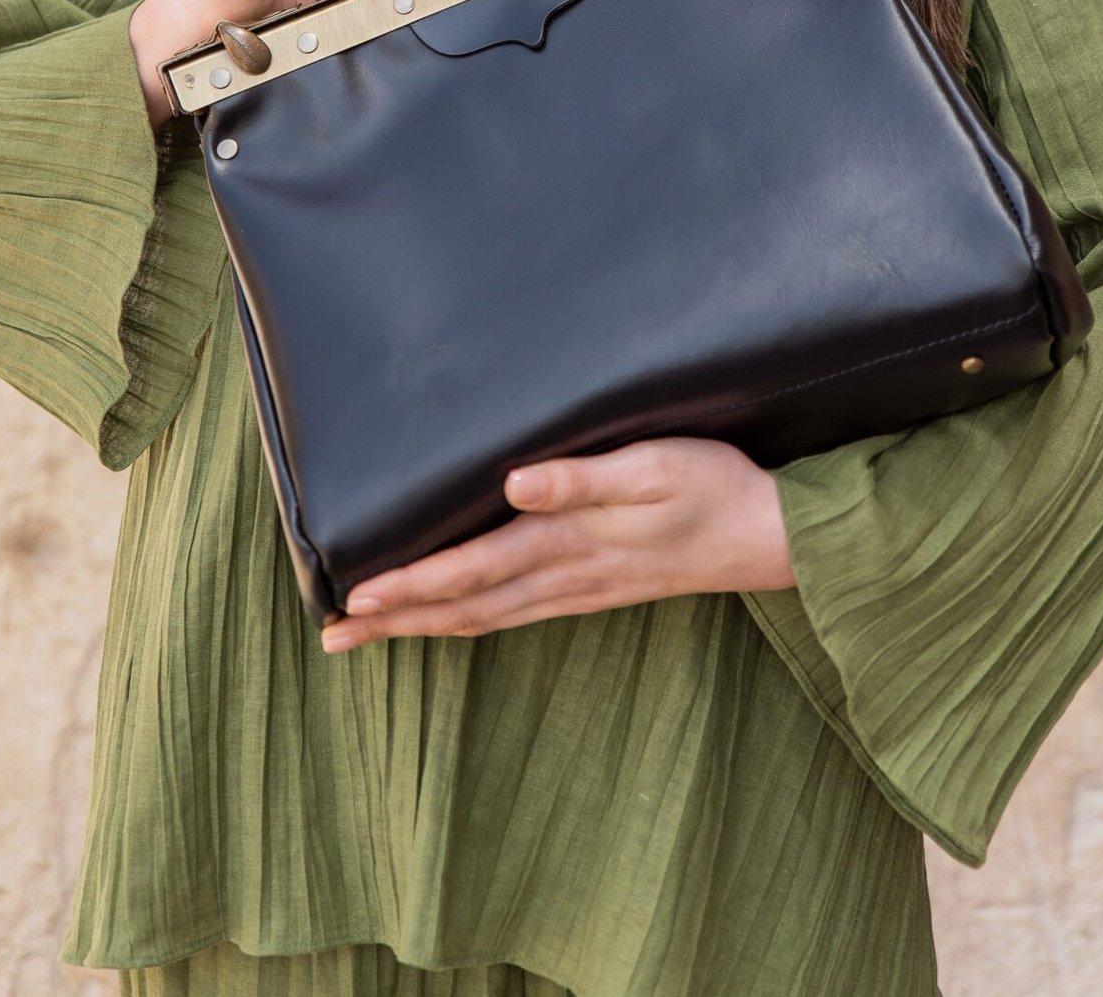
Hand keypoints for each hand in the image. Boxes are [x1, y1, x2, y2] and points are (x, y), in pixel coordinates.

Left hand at [320, 436, 795, 650]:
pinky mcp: (594, 587)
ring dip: (422, 624)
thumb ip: (581, 477)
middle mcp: (562, 573)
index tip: (353, 596)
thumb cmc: (711, 486)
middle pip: (462, 604)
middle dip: (395, 618)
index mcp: (566, 540)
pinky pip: (513, 612)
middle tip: (333, 636)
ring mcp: (577, 587)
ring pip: (483, 615)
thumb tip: (515, 485)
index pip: (468, 569)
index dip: (408, 584)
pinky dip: (469, 619)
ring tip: (370, 633)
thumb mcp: (651, 466)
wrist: (768, 534)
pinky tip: (453, 620)